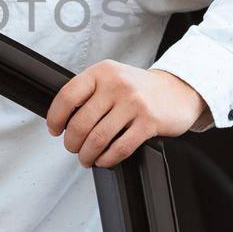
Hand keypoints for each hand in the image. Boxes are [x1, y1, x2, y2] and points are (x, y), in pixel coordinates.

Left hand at [46, 62, 206, 167]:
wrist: (178, 90)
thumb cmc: (140, 88)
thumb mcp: (112, 78)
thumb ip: (90, 92)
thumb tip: (62, 118)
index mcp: (103, 72)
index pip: (68, 96)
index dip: (55, 117)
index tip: (55, 129)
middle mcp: (117, 85)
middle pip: (81, 122)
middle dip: (72, 142)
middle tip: (73, 147)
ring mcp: (134, 103)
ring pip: (98, 138)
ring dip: (87, 154)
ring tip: (86, 157)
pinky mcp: (149, 122)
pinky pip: (120, 148)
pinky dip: (107, 159)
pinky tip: (104, 159)